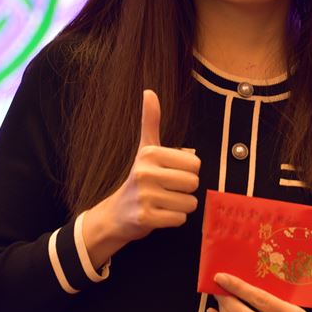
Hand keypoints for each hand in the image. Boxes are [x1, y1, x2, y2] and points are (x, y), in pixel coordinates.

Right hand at [83, 90, 201, 265]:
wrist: (116, 214)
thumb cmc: (138, 179)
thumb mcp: (145, 149)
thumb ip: (150, 122)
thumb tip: (149, 92)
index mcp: (150, 153)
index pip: (195, 164)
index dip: (187, 172)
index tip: (169, 174)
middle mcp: (145, 173)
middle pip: (194, 183)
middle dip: (185, 190)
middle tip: (167, 190)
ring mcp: (144, 196)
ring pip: (189, 203)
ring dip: (180, 206)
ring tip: (163, 202)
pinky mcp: (146, 218)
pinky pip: (180, 219)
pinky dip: (174, 220)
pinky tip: (159, 215)